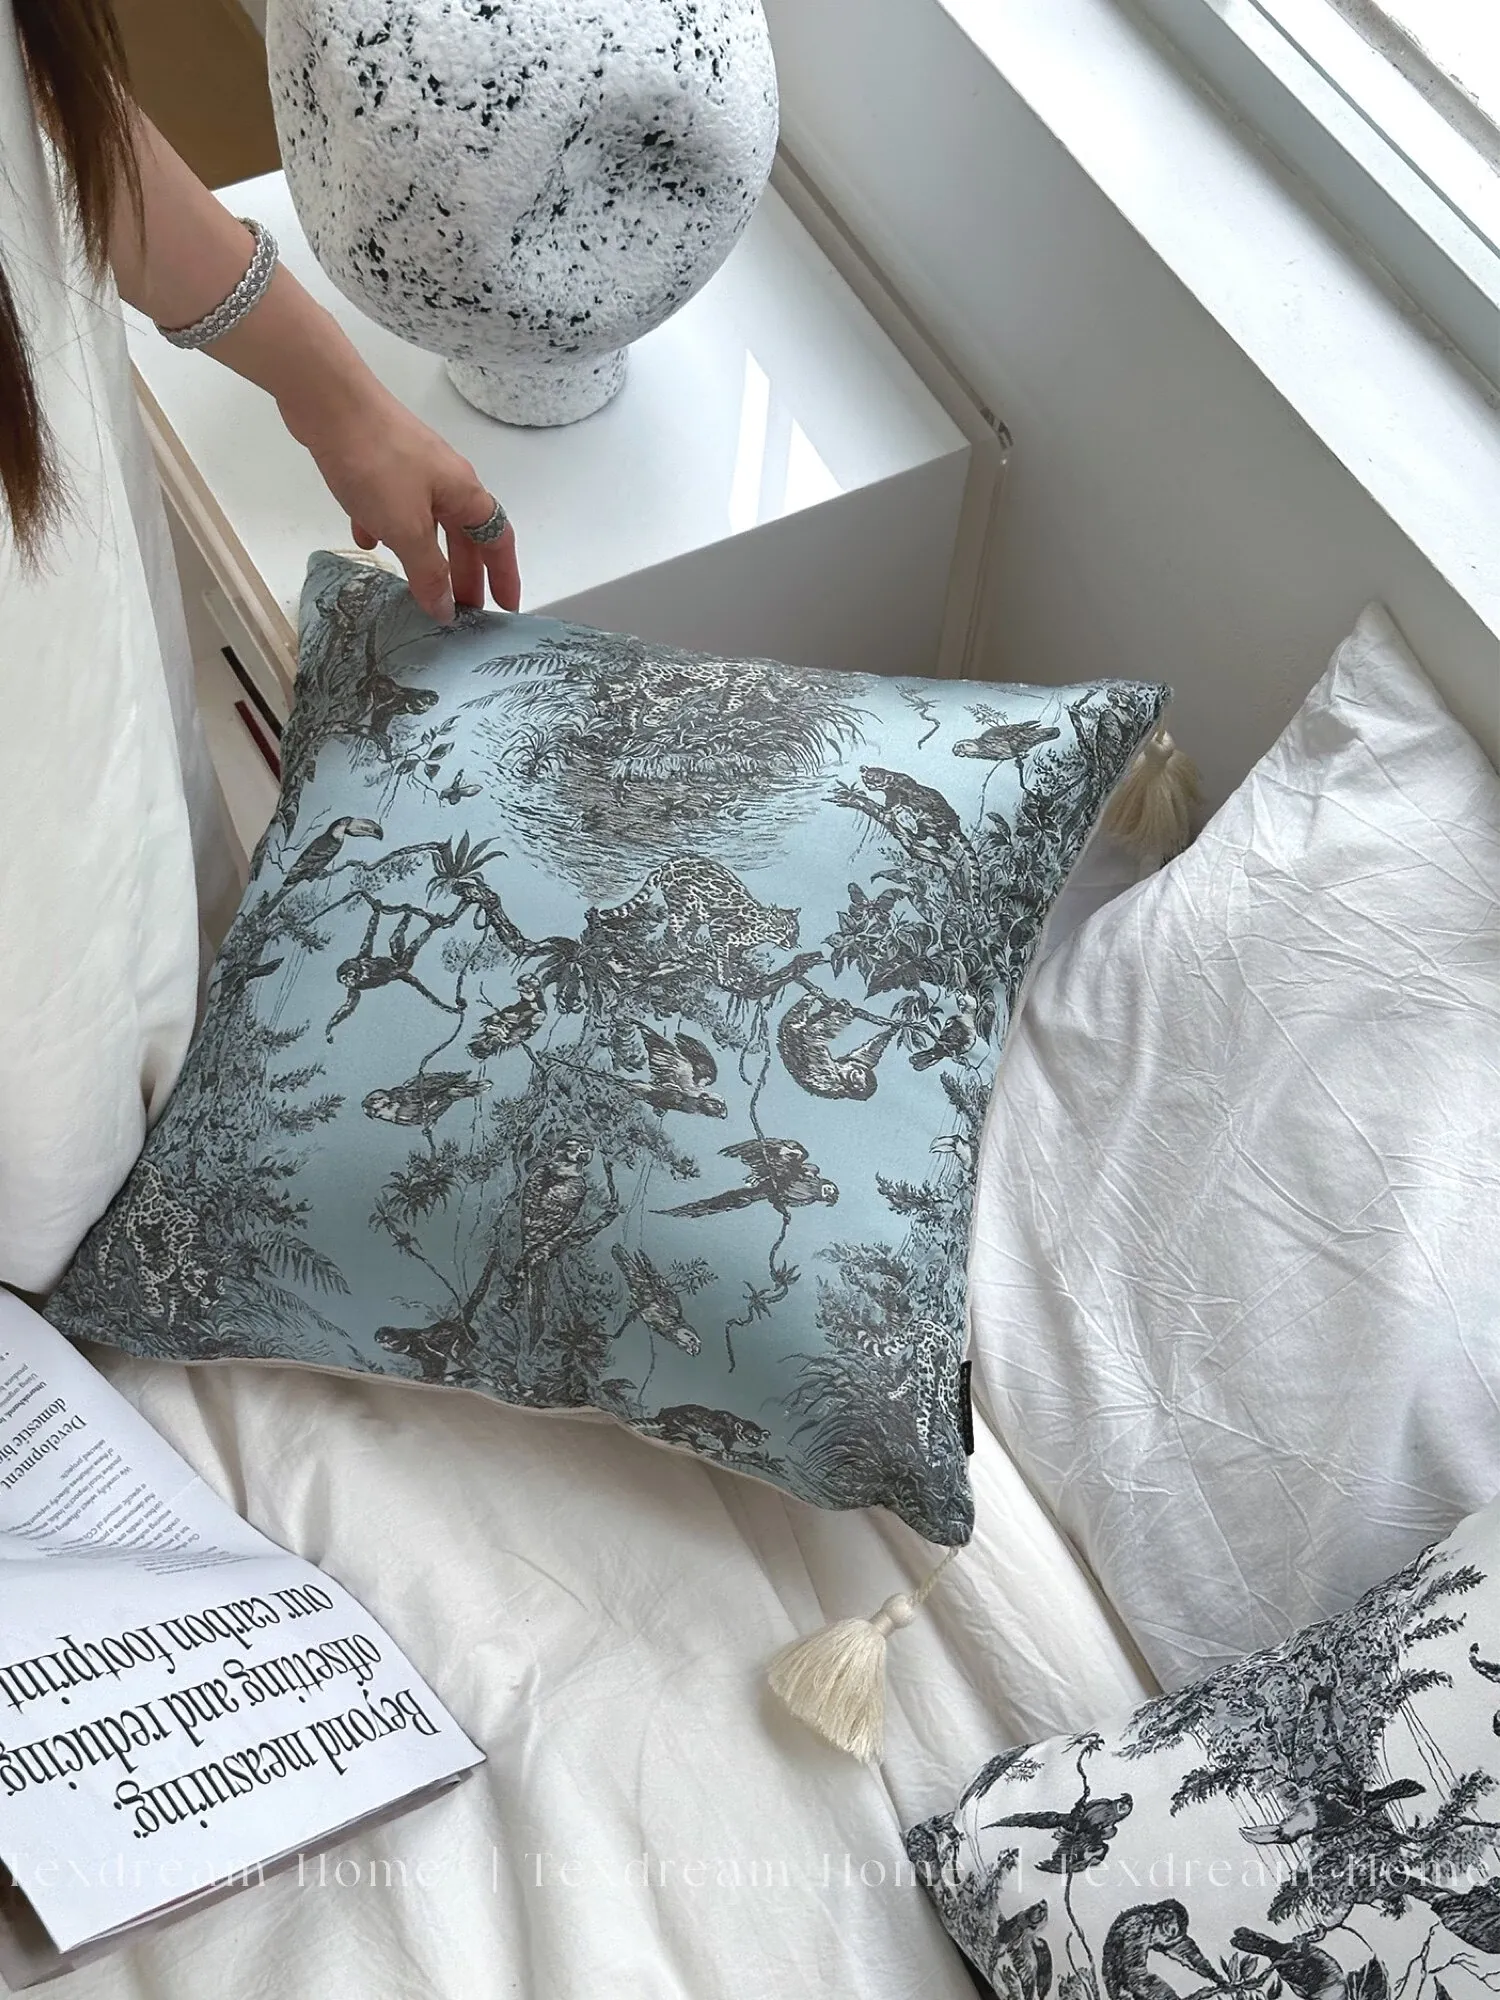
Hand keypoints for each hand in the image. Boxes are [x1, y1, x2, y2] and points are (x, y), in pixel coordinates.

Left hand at [282, 378, 520, 622]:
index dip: (505, 575)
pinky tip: (371, 543)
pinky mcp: (382, 462)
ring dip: (428, 556)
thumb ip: (428, 572)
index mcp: (464, 493)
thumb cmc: (377, 464)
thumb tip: (445, 609)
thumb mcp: (407, 529)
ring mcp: (413, 469)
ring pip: (429, 522)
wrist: (330, 402)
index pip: (498, 540)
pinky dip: (389, 529)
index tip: (506, 608)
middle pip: (464, 535)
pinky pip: (393, 505)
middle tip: (461, 611)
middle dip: (465, 573)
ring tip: (421, 589)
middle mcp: (446, 480)